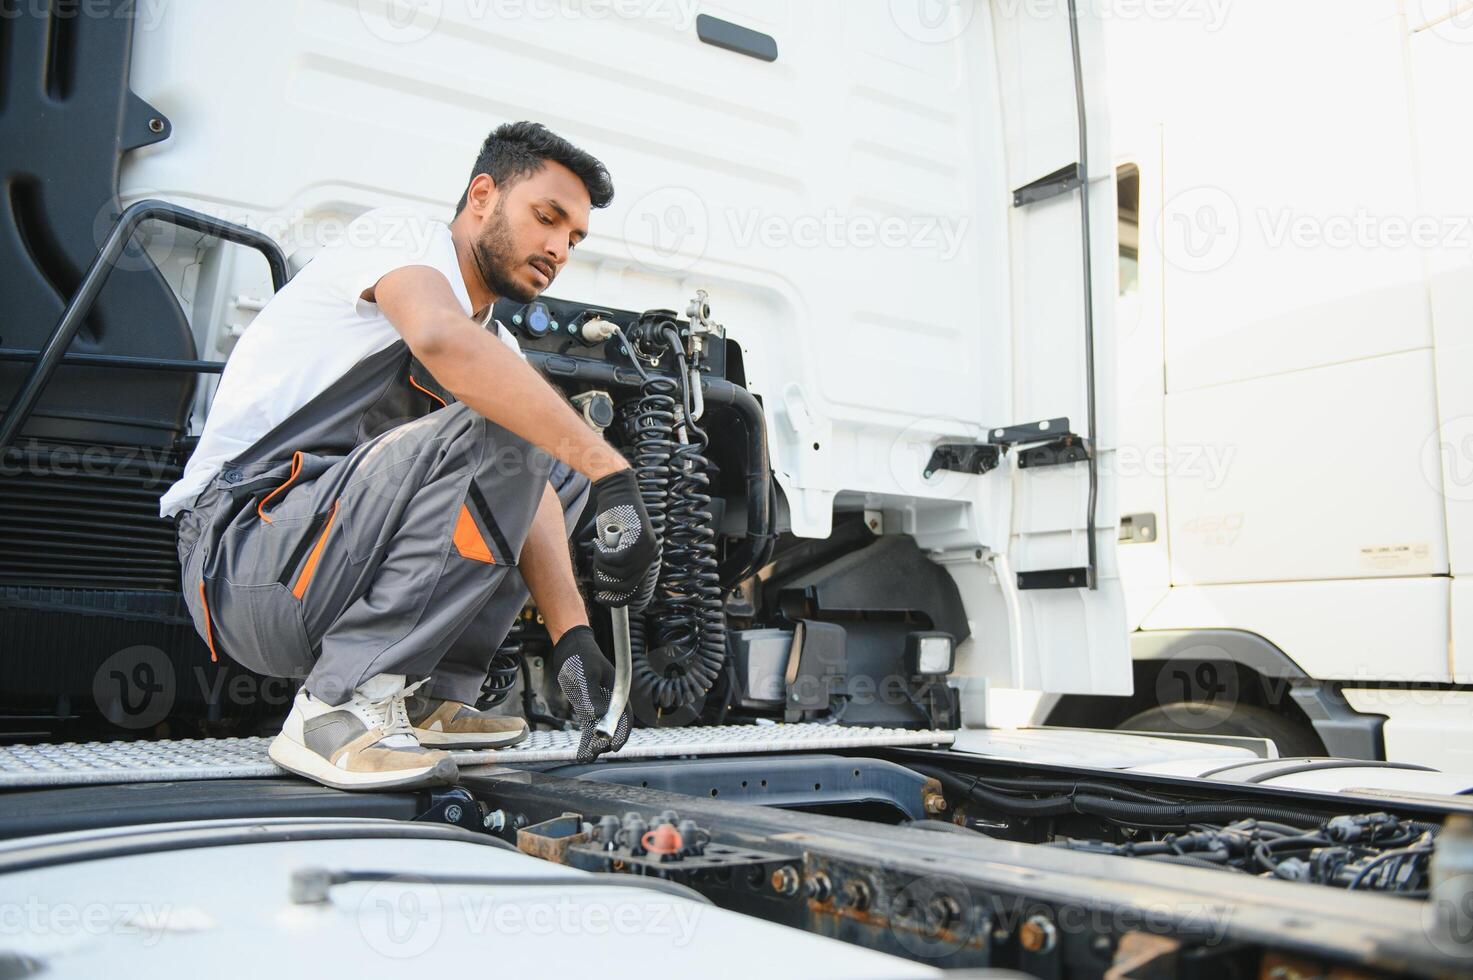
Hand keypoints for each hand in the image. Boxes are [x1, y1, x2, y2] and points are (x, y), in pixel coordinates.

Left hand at [552, 626, 629, 761]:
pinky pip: (589, 725)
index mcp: (617, 691)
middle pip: (612, 726)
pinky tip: (581, 751)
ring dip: (594, 744)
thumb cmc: (581, 656)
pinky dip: (586, 738)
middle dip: (604, 742)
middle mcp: (610, 700)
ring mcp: (599, 704)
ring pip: (600, 729)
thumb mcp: (586, 675)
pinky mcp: (588, 706)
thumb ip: (592, 697)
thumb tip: (597, 717)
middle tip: (593, 754)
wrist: (570, 647)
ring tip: (585, 758)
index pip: (624, 717)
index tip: (614, 746)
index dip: (621, 733)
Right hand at [589, 468, 658, 606]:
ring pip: (618, 573)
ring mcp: (646, 547)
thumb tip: (608, 587)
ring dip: (601, 565)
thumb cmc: (613, 516)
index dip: (618, 599)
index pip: (635, 589)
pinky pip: (615, 560)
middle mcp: (651, 555)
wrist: (617, 490)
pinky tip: (599, 543)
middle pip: (625, 586)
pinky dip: (602, 555)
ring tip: (598, 550)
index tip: (602, 600)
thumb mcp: (617, 545)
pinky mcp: (638, 539)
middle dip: (605, 583)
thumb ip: (617, 563)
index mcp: (647, 558)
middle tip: (595, 571)